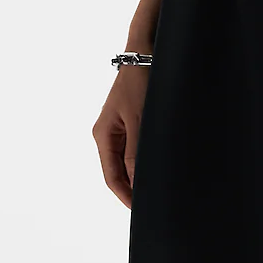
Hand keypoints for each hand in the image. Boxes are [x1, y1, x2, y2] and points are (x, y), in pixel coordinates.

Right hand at [93, 63, 149, 207]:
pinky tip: (159, 164)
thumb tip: (137, 183)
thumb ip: (136, 153)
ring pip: (129, 159)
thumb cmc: (140, 82)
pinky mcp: (133, 119)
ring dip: (140, 173)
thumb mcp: (139, 119)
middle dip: (134, 188)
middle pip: (119, 171)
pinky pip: (136, 146)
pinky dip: (145, 158)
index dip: (125, 196)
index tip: (140, 211)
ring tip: (158, 186)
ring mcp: (120, 126)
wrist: (147, 51)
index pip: (112, 176)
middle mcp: (109, 133)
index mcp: (103, 135)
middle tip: (153, 202)